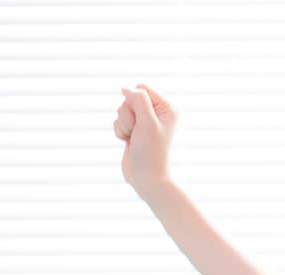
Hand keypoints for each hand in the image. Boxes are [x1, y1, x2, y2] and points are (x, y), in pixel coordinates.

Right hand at [114, 83, 177, 197]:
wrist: (146, 177)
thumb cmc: (150, 151)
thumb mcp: (147, 121)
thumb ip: (138, 99)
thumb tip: (125, 88)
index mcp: (166, 107)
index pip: (141, 88)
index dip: (135, 101)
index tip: (143, 120)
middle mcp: (156, 112)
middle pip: (129, 98)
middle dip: (128, 115)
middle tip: (137, 131)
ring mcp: (144, 121)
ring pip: (121, 110)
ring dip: (123, 124)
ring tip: (134, 138)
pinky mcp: (134, 129)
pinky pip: (117, 121)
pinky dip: (120, 131)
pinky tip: (129, 142)